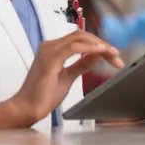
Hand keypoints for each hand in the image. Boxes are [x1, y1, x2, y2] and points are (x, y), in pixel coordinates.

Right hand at [9, 30, 123, 123]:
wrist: (27, 108)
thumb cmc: (43, 95)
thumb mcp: (69, 76)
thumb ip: (81, 64)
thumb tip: (96, 55)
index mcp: (53, 49)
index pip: (80, 39)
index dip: (99, 45)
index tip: (113, 55)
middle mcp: (50, 46)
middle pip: (82, 36)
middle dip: (102, 44)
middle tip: (116, 55)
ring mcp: (49, 50)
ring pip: (79, 38)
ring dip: (99, 45)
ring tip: (112, 53)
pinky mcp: (50, 59)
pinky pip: (73, 47)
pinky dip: (89, 48)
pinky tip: (100, 51)